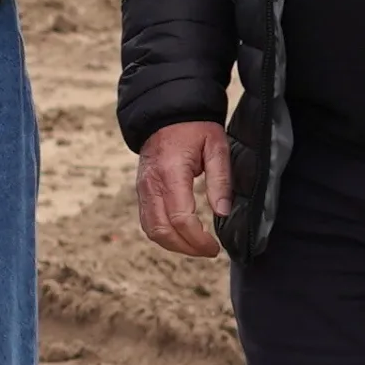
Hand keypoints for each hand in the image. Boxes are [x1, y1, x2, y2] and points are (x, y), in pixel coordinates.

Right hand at [135, 118, 232, 257]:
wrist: (165, 113)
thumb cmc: (195, 128)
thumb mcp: (216, 147)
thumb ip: (220, 180)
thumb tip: (223, 213)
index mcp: (171, 173)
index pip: (181, 218)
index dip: (198, 239)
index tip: (215, 246)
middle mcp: (151, 184)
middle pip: (162, 230)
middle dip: (186, 248)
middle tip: (209, 251)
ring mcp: (142, 188)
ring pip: (152, 230)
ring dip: (174, 245)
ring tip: (197, 246)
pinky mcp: (141, 191)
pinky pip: (148, 221)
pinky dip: (164, 235)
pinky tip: (182, 235)